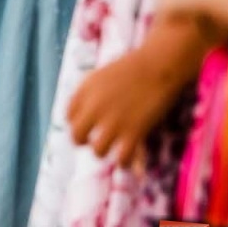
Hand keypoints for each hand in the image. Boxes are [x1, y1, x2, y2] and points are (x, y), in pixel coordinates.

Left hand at [67, 45, 186, 169]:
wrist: (158, 65)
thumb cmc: (133, 67)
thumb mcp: (101, 75)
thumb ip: (89, 92)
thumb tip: (84, 112)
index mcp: (84, 91)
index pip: (69, 116)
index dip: (77, 123)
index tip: (87, 125)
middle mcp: (94, 107)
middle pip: (76, 136)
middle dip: (83, 141)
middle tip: (93, 141)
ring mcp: (113, 121)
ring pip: (98, 151)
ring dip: (104, 152)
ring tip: (113, 149)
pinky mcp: (134, 131)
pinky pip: (122, 158)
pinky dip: (125, 161)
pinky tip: (128, 156)